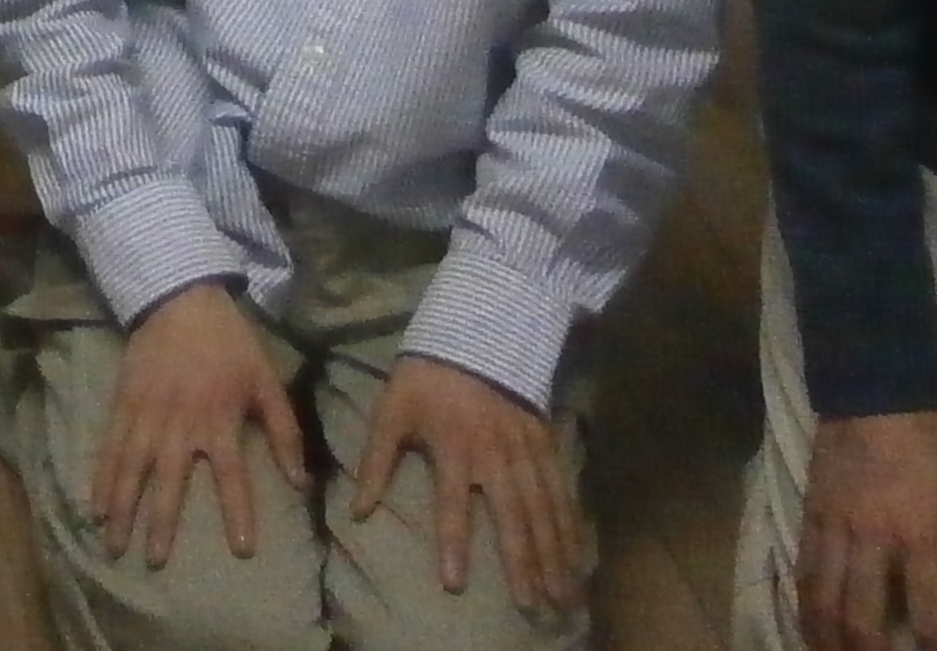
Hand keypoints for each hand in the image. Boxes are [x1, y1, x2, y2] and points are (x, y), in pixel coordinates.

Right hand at [92, 281, 306, 572]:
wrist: (181, 298)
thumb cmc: (230, 344)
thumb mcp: (267, 381)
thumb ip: (284, 432)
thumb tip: (301, 483)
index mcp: (219, 420)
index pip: (232, 476)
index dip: (237, 514)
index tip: (240, 551)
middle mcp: (180, 424)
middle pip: (169, 481)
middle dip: (160, 523)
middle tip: (153, 562)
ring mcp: (147, 415)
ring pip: (132, 469)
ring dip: (123, 509)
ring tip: (114, 545)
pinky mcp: (123, 404)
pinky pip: (110, 447)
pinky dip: (101, 478)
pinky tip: (94, 507)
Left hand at [344, 349, 586, 611]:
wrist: (475, 331)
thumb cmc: (425, 378)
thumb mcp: (391, 412)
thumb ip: (375, 462)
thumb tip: (358, 512)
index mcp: (454, 447)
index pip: (453, 504)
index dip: (453, 544)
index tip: (455, 584)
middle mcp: (495, 454)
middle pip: (512, 516)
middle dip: (523, 563)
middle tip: (534, 605)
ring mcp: (525, 449)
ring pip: (543, 508)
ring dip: (554, 552)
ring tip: (564, 593)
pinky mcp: (546, 441)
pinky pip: (561, 488)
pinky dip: (571, 522)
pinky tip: (578, 552)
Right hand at [799, 407, 936, 650]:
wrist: (879, 385)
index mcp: (921, 537)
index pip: (929, 616)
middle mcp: (874, 540)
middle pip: (863, 618)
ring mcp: (837, 527)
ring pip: (825, 600)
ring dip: (830, 639)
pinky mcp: (812, 512)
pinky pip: (804, 569)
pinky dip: (806, 604)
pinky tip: (811, 624)